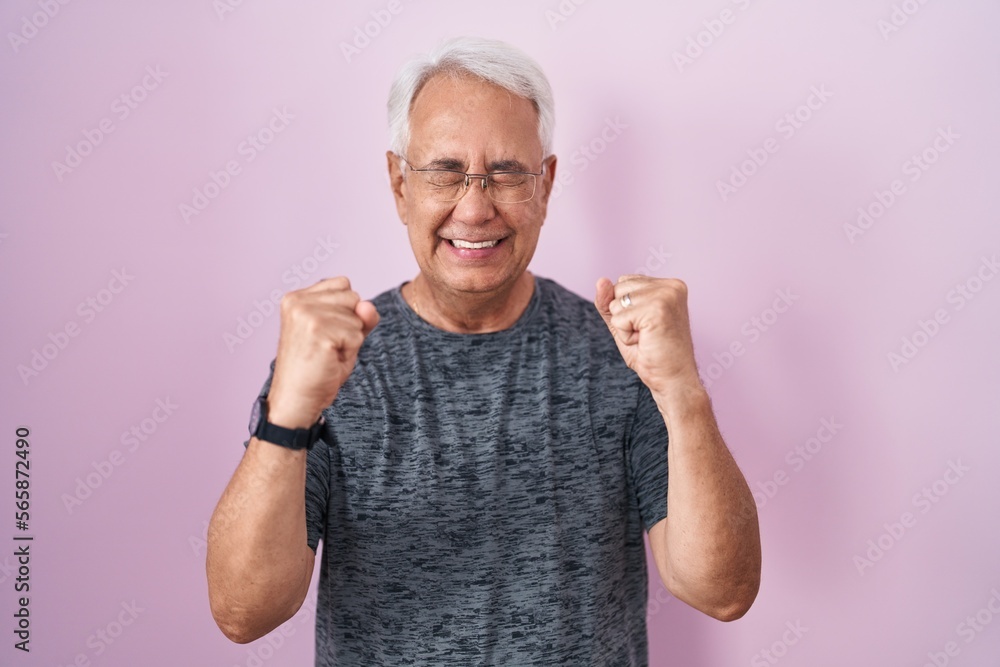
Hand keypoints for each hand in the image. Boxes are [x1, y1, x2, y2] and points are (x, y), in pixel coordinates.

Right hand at [266, 277, 378, 427]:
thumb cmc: (318, 367)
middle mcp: (298, 301)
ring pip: (357, 317)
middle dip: (350, 324)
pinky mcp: (319, 331)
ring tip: (327, 354)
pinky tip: (329, 360)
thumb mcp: (343, 333)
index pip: (344, 284)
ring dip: (350, 340)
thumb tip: (368, 306)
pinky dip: (350, 351)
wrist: (297, 398)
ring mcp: (307, 315)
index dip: (346, 310)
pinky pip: (357, 335)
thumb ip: (360, 315)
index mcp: (297, 297)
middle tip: (327, 345)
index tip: (325, 331)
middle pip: (353, 297)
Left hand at [595, 275, 701, 396]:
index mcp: (669, 285)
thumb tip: (601, 280)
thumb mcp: (624, 322)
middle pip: (618, 288)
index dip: (626, 309)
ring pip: (616, 303)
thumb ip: (609, 301)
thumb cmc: (651, 354)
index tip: (648, 326)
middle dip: (623, 316)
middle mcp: (671, 286)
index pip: (623, 282)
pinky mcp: (658, 309)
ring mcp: (666, 295)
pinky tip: (646, 342)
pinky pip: (618, 318)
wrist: (673, 380)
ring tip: (647, 338)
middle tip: (647, 334)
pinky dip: (625, 336)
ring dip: (624, 327)